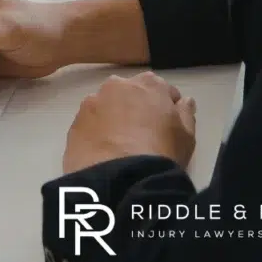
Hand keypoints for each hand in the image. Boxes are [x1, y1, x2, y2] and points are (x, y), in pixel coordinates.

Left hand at [63, 71, 195, 173]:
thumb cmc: (160, 152)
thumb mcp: (186, 136)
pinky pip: (90, 123)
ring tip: (119, 144)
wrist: (118, 177)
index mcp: (149, 84)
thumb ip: (186, 113)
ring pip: (106, 106)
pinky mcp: (75, 122)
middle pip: (130, 94)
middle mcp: (117, 86)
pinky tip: (103, 151)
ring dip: (112, 118)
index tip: (167, 124)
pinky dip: (96, 132)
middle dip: (136, 107)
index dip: (167, 107)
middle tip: (142, 134)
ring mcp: (91, 102)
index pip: (162, 89)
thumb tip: (184, 102)